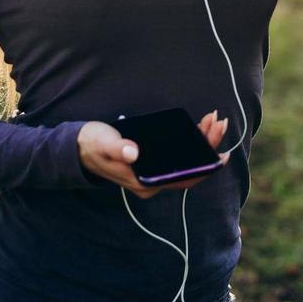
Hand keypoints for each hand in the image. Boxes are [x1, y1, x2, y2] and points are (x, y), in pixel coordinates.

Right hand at [77, 111, 230, 198]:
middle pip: (191, 168)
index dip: (206, 166)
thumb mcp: (103, 143)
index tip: (222, 152)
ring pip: (187, 161)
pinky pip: (180, 155)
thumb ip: (118, 148)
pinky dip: (192, 140)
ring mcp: (155, 173)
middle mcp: (153, 182)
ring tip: (212, 119)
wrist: (79, 149)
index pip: (184, 178)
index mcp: (145, 182)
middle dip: (208, 145)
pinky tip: (199, 125)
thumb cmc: (92, 145)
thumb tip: (134, 153)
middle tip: (218, 121)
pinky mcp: (154, 162)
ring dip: (202, 141)